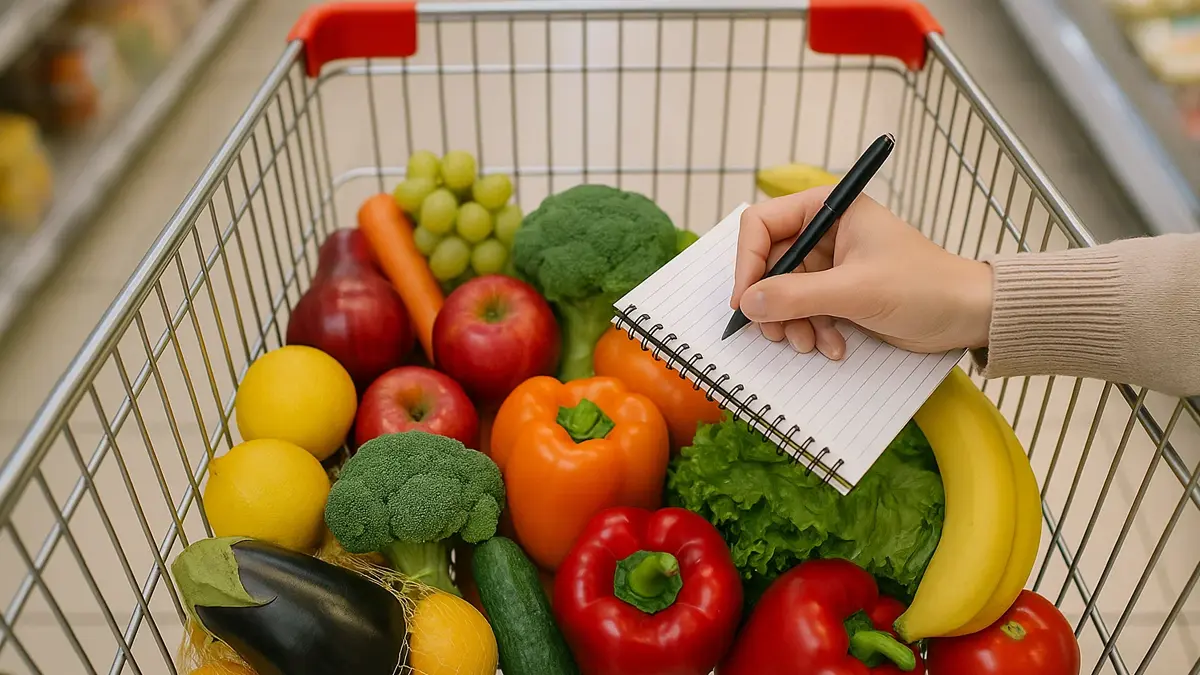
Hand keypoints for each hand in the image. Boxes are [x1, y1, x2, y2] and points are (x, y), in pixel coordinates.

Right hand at [730, 186, 993, 359]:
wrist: (969, 315)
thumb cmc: (924, 287)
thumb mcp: (855, 290)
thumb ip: (796, 295)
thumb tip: (747, 303)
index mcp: (829, 208)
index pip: (762, 224)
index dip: (748, 262)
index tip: (745, 300)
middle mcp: (825, 230)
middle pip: (769, 263)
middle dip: (773, 303)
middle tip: (777, 333)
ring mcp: (831, 263)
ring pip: (783, 292)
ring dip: (793, 323)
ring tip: (812, 344)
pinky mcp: (839, 292)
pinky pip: (804, 310)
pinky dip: (812, 331)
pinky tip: (833, 346)